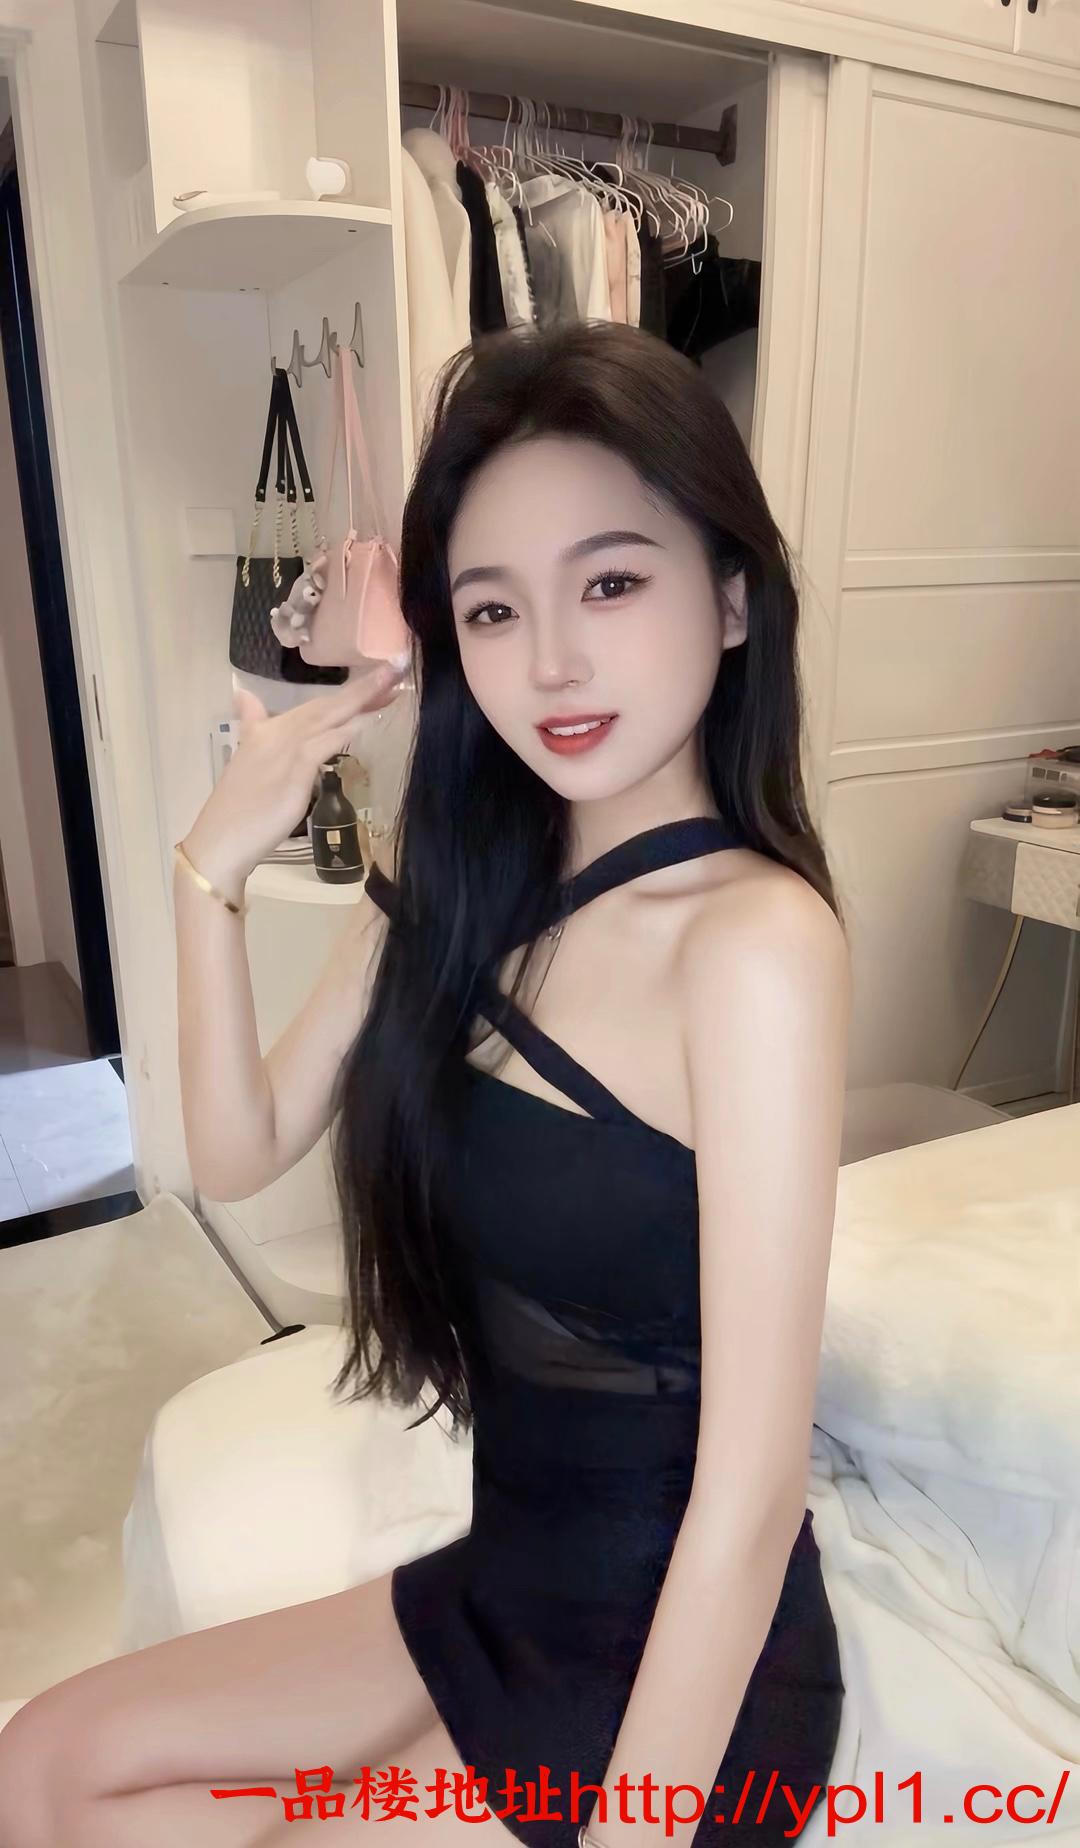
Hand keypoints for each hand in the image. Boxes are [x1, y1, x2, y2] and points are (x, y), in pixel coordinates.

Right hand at [181, 663, 409, 886]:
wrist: (221, 837)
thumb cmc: (237, 809)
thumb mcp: (247, 760)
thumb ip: (252, 726)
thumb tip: (242, 696)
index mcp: (264, 730)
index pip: (312, 706)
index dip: (345, 692)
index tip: (374, 679)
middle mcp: (276, 733)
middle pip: (326, 705)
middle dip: (363, 687)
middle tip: (395, 668)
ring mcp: (285, 750)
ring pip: (328, 717)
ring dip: (362, 700)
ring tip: (392, 683)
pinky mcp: (294, 771)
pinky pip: (324, 744)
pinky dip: (345, 730)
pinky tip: (367, 719)